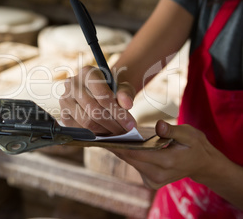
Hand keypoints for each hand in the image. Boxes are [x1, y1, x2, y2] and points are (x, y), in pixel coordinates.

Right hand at [59, 65, 136, 134]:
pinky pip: (79, 129)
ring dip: (104, 130)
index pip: (103, 95)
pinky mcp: (63, 114)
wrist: (96, 91)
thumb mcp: (122, 87)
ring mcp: (64, 99)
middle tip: (125, 131)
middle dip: (113, 124)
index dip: (118, 112)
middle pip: (94, 110)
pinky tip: (104, 132)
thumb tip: (127, 104)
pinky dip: (94, 133)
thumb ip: (126, 93)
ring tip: (117, 132)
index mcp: (87, 72)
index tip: (130, 124)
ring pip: (86, 121)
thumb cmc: (110, 89)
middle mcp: (72, 84)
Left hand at [109, 120, 227, 188]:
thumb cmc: (195, 146)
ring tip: (111, 136)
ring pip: (131, 162)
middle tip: (104, 132)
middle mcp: (158, 175)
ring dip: (122, 150)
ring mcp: (154, 181)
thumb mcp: (189, 134)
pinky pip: (135, 166)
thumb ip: (172, 130)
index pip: (137, 154)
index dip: (121, 145)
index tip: (108, 135)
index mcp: (168, 162)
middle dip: (118, 146)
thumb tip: (159, 125)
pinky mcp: (150, 181)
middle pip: (130, 159)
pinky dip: (129, 155)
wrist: (202, 164)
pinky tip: (123, 144)